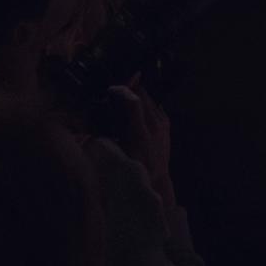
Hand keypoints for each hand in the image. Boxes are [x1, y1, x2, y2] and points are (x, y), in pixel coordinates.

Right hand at [102, 83, 175, 208]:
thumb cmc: (135, 166)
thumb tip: (99, 118)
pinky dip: (145, 103)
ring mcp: (163, 123)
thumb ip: (112, 133)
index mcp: (141, 132)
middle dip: (129, 89)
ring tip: (124, 97)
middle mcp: (155, 125)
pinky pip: (155, 105)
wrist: (158, 176)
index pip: (134, 102)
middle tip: (116, 90)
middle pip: (143, 95)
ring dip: (137, 94)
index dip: (122, 90)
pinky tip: (135, 108)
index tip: (111, 88)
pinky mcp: (166, 123)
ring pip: (149, 98)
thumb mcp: (120, 151)